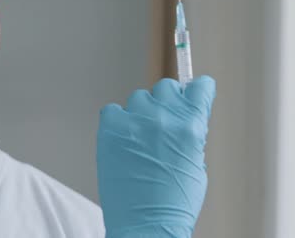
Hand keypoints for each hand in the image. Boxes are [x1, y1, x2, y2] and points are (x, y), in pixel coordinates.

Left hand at [96, 76, 215, 237]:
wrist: (144, 224)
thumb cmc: (174, 201)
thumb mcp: (196, 164)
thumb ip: (190, 134)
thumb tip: (183, 115)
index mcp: (191, 126)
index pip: (200, 86)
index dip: (197, 90)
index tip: (193, 91)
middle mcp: (163, 118)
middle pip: (166, 87)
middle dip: (167, 102)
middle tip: (162, 123)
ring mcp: (134, 121)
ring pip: (138, 98)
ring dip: (141, 113)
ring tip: (139, 141)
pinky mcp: (110, 128)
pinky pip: (112, 110)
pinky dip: (117, 122)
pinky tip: (121, 141)